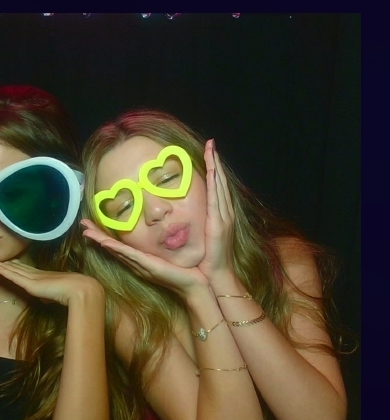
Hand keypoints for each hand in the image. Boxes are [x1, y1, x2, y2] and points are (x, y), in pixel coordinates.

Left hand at [0, 255, 104, 308]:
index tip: (3, 263)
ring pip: (8, 268)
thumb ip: (48, 296)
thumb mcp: (56, 297)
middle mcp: (34, 274)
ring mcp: (30, 277)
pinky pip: (9, 274)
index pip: (23, 270)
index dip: (12, 266)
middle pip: (13, 266)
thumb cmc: (71, 295)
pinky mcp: (28, 282)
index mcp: (41, 277)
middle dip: (0, 263)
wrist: (78, 291)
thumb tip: (45, 298)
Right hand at [80, 216, 209, 296]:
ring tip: (86, 231)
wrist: (194, 287)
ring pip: (115, 250)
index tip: (95, 225)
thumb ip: (168, 243)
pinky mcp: (146, 266)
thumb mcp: (174, 254)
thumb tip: (167, 228)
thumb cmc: (187, 271)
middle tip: (82, 224)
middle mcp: (137, 264)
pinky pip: (128, 255)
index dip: (106, 236)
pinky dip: (115, 248)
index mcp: (142, 260)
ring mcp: (140, 265)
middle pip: (112, 248)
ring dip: (100, 240)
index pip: (121, 245)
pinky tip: (105, 242)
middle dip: (97, 236)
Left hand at [200, 141, 235, 281]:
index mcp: (222, 217)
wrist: (218, 276)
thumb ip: (201, 226)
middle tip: (211, 144)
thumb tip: (193, 218)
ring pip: (220, 186)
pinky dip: (216, 183)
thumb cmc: (209, 262)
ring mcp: (225, 218)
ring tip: (212, 149)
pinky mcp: (219, 224)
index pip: (219, 188)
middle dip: (216, 162)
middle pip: (221, 182)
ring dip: (216, 166)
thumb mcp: (205, 239)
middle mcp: (226, 214)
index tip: (210, 155)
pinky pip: (217, 199)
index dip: (216, 170)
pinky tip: (213, 170)